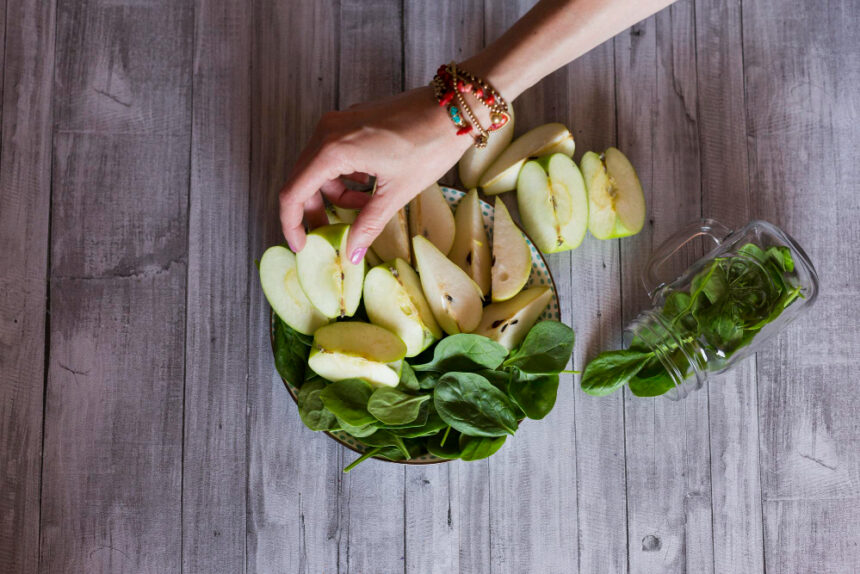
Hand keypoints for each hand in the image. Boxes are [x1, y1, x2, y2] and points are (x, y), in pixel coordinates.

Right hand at [279, 86, 471, 262]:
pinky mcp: (353, 119)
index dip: (292, 224)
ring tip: (365, 207)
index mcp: (332, 150)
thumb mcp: (396, 193)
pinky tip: (371, 185)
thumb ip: (367, 225)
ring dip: (337, 193)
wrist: (455, 107)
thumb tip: (351, 254)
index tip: (302, 245)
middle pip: (303, 180)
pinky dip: (346, 176)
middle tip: (330, 234)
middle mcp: (328, 131)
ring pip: (320, 168)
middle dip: (315, 210)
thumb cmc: (429, 146)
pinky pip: (335, 154)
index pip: (293, 193)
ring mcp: (340, 122)